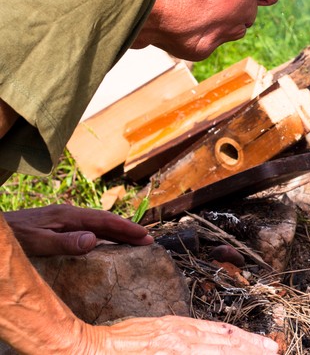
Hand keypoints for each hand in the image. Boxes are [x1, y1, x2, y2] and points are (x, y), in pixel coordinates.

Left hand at [2, 204, 152, 256]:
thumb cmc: (12, 238)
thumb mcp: (36, 242)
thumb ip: (64, 242)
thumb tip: (95, 240)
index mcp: (68, 216)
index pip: (104, 221)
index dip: (126, 229)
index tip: (145, 237)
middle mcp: (69, 214)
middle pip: (105, 221)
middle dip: (127, 230)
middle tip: (149, 240)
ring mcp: (64, 219)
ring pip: (97, 224)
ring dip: (117, 232)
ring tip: (134, 240)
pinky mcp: (58, 225)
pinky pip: (88, 228)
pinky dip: (103, 234)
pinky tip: (106, 241)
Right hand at [86, 316, 279, 353]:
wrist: (91, 348)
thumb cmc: (119, 340)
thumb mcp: (155, 330)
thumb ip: (178, 335)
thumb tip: (197, 341)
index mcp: (180, 328)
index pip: (222, 333)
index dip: (245, 339)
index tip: (263, 343)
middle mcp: (182, 340)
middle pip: (225, 344)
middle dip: (252, 349)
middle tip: (273, 350)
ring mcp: (176, 352)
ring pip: (216, 353)